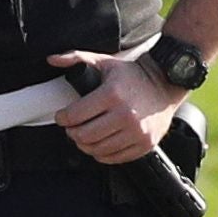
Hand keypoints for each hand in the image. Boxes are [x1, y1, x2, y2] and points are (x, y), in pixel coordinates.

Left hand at [50, 51, 180, 164]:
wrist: (165, 83)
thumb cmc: (133, 74)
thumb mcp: (104, 61)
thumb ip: (76, 58)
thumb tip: (52, 60)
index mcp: (112, 94)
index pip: (75, 115)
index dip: (62, 118)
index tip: (62, 117)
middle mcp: (126, 115)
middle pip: (84, 136)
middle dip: (72, 132)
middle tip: (72, 127)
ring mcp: (137, 132)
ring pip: (97, 150)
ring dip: (85, 145)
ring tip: (85, 135)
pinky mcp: (145, 144)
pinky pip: (115, 158)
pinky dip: (102, 154)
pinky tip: (100, 143)